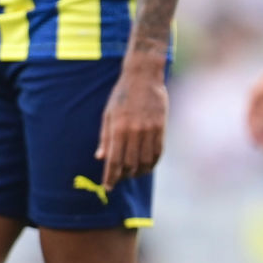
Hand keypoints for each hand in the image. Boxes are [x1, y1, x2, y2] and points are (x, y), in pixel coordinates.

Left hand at [97, 58, 168, 189]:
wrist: (144, 76)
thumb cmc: (122, 95)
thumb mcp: (108, 114)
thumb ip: (105, 137)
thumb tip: (101, 157)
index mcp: (118, 128)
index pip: (114, 160)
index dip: (111, 176)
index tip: (108, 186)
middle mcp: (135, 131)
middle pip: (130, 163)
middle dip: (123, 176)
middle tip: (119, 180)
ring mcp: (150, 129)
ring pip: (146, 160)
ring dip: (139, 172)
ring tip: (133, 174)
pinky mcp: (161, 126)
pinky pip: (158, 151)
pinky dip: (153, 162)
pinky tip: (147, 165)